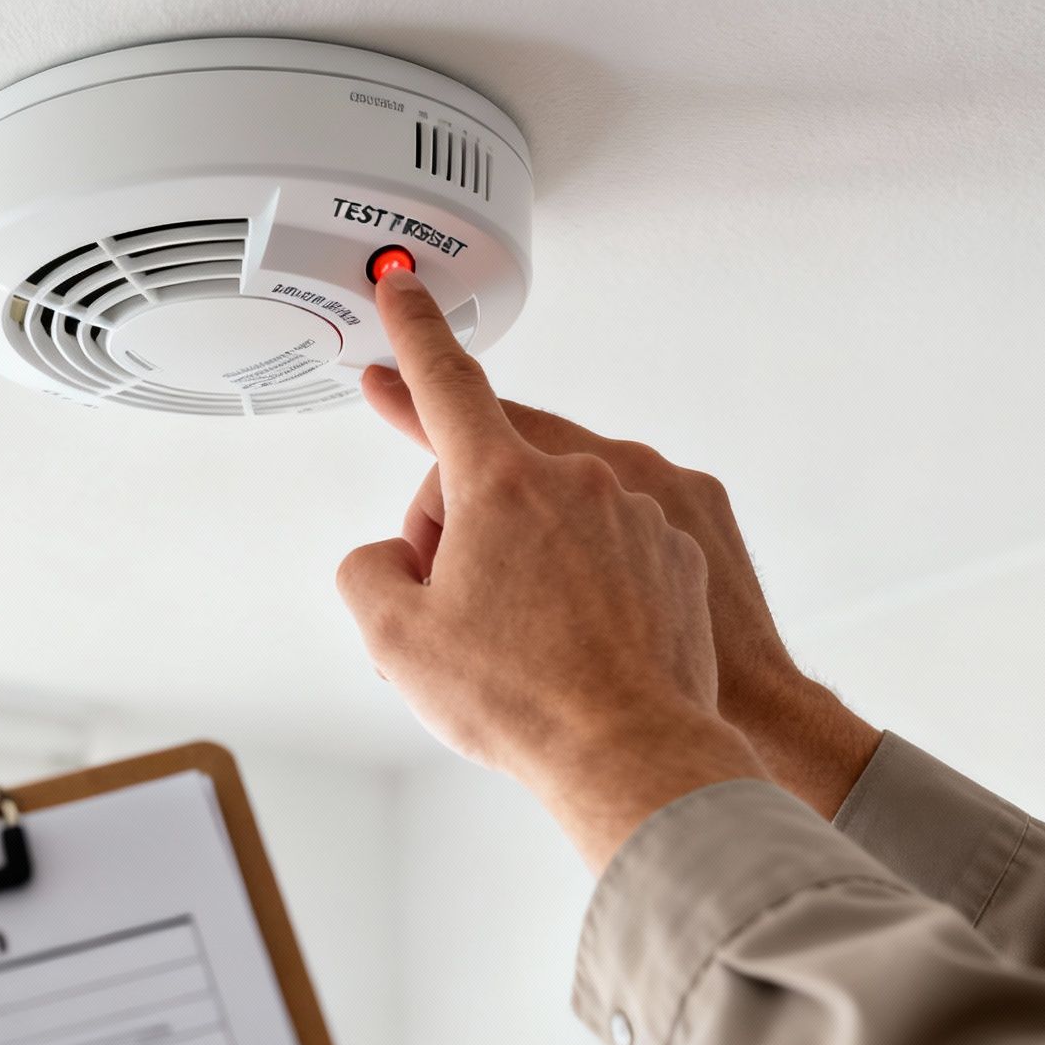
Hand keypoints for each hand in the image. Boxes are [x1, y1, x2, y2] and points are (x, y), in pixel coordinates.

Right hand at [337, 268, 766, 869]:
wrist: (633, 756)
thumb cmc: (522, 699)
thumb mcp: (394, 638)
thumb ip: (366, 572)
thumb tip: (388, 559)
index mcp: (502, 483)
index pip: (444, 383)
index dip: (413, 333)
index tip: (401, 288)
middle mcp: (577, 479)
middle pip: (490, 474)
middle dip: (453, 525)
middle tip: (443, 603)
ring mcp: (637, 513)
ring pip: (551, 512)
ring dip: (519, 554)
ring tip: (514, 640)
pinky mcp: (679, 553)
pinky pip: (607, 543)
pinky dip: (580, 578)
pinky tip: (569, 641)